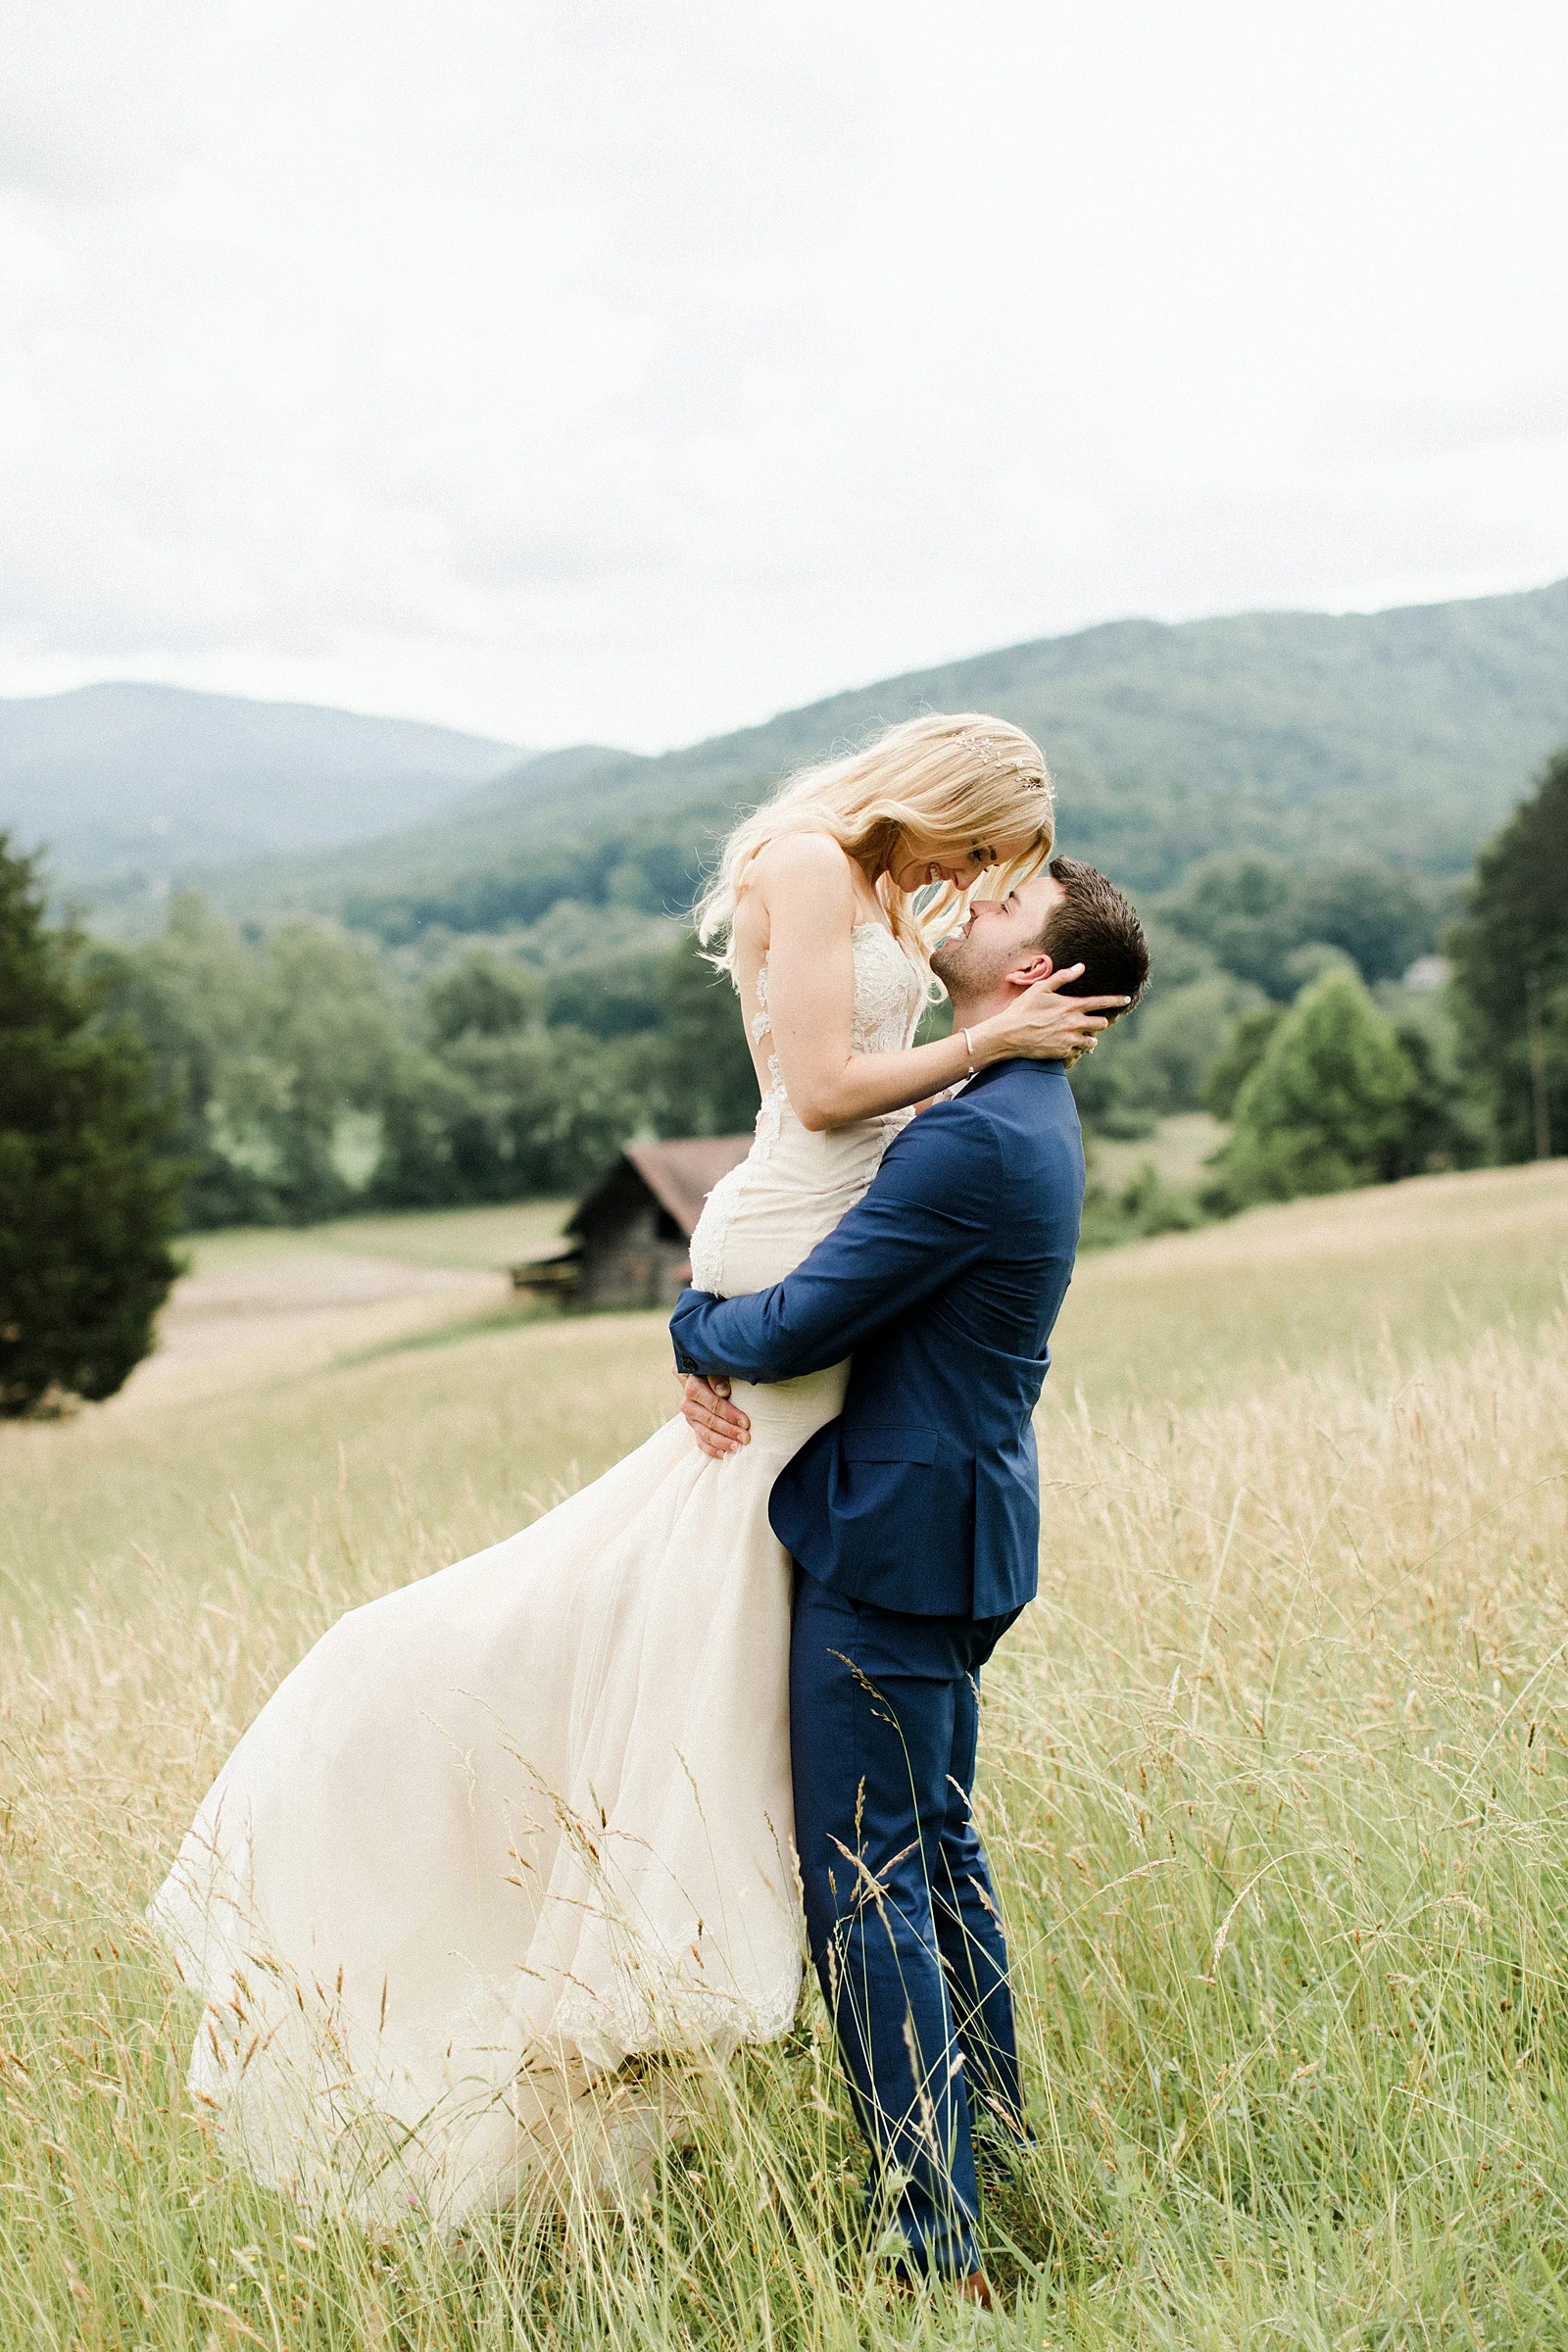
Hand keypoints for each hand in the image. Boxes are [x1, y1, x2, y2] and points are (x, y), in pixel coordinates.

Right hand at [675, 1369, 750, 1458]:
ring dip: (722, 1441)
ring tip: (737, 1447)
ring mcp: (690, 1415)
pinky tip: (724, 1454)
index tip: (745, 1421)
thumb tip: (723, 1391)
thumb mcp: (719, 1365)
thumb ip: (718, 1374)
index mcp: (691, 1381)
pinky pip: (700, 1441)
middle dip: (728, 1429)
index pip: (706, 1398)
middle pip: (707, 1418)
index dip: (726, 1411)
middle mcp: (687, 1399)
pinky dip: (712, 1449)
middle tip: (746, 1437)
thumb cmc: (721, 1367)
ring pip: (704, 1432)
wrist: (712, 1373)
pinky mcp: (694, 1425)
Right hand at [973, 967, 1128, 1063]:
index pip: (1102, 1002)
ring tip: (1077, 1034)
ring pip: (1092, 1041)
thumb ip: (1063, 977)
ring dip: (1088, 1037)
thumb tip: (1081, 967)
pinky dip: (1075, 1048)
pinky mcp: (1063, 1053)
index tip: (1127, 999)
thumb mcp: (1041, 988)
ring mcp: (1070, 1040)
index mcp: (1071, 1006)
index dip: (1117, 1000)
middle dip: (1099, 1022)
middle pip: (1101, 1024)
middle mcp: (1074, 1024)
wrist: (1009, 1035)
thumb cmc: (1023, 1009)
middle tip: (1091, 1021)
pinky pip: (1078, 1053)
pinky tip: (1064, 1043)